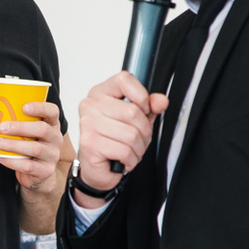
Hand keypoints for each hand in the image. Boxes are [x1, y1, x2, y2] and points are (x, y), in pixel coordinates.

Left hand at [0, 97, 64, 193]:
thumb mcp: (20, 128)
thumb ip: (2, 114)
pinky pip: (29, 166)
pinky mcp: (45, 170)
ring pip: (35, 149)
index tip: (24, 107)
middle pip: (42, 130)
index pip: (52, 111)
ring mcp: (52, 155)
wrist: (36, 173)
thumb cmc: (28, 144)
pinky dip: (13, 162)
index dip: (40, 107)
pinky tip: (1, 157)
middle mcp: (55, 138)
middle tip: (2, 127)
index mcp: (51, 123)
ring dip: (14, 145)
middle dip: (21, 127)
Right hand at [71, 72, 165, 203]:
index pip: (124, 80)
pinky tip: (123, 160)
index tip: (144, 110)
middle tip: (138, 140)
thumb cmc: (114, 141)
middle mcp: (91, 105)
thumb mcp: (137, 120)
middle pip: (133, 112)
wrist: (98, 168)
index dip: (141, 96)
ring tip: (129, 151)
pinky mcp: (90, 144)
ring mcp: (88, 124)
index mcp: (101, 93)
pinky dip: (130, 159)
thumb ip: (150, 107)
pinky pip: (124, 151)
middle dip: (144, 131)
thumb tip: (161, 101)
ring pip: (131, 134)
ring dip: (138, 148)